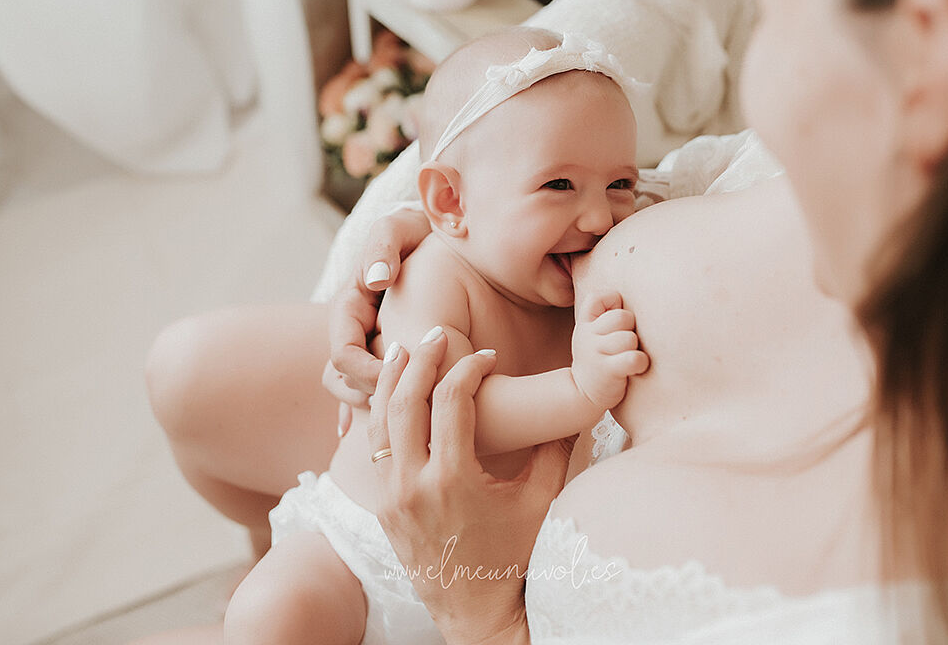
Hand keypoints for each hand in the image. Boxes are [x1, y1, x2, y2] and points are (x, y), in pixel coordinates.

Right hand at [326, 206, 431, 401]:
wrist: (440, 234)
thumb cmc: (417, 231)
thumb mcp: (399, 228)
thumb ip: (384, 246)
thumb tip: (377, 277)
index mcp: (350, 308)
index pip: (344, 354)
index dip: (366, 372)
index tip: (399, 378)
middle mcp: (355, 332)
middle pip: (347, 381)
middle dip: (374, 396)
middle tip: (413, 404)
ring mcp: (370, 345)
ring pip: (358, 391)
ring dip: (377, 406)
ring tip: (410, 416)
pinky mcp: (390, 354)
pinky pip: (377, 391)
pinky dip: (381, 410)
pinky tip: (397, 430)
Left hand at [368, 331, 569, 644]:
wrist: (478, 612)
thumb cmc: (515, 557)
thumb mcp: (539, 501)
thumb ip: (553, 450)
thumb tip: (574, 406)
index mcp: (453, 480)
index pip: (450, 402)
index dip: (469, 370)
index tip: (487, 357)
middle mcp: (413, 486)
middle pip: (404, 402)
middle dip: (420, 361)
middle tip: (438, 335)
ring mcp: (391, 497)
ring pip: (378, 423)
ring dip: (390, 382)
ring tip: (404, 351)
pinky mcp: (382, 507)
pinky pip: (373, 450)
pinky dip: (380, 416)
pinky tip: (391, 395)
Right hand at [570, 292, 649, 408]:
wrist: (582, 394)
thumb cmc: (597, 359)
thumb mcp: (592, 334)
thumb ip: (605, 316)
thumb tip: (635, 295)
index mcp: (585, 324)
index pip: (597, 297)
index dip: (613, 301)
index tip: (616, 319)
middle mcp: (588, 336)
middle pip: (621, 317)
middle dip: (630, 328)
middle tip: (626, 343)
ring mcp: (597, 353)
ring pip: (629, 338)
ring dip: (635, 348)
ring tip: (629, 356)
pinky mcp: (608, 371)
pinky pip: (633, 358)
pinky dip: (640, 362)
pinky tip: (636, 368)